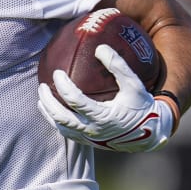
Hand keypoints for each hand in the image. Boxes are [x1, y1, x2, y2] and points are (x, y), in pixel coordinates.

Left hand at [37, 44, 175, 151]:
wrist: (149, 132)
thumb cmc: (140, 105)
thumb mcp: (134, 84)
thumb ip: (118, 66)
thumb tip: (100, 47)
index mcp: (103, 117)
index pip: (75, 101)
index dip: (63, 86)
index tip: (57, 72)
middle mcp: (93, 130)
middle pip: (62, 117)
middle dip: (48, 101)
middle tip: (42, 85)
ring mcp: (89, 138)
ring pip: (61, 127)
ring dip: (48, 112)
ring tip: (42, 97)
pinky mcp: (88, 142)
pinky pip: (67, 133)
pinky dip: (55, 122)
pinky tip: (50, 111)